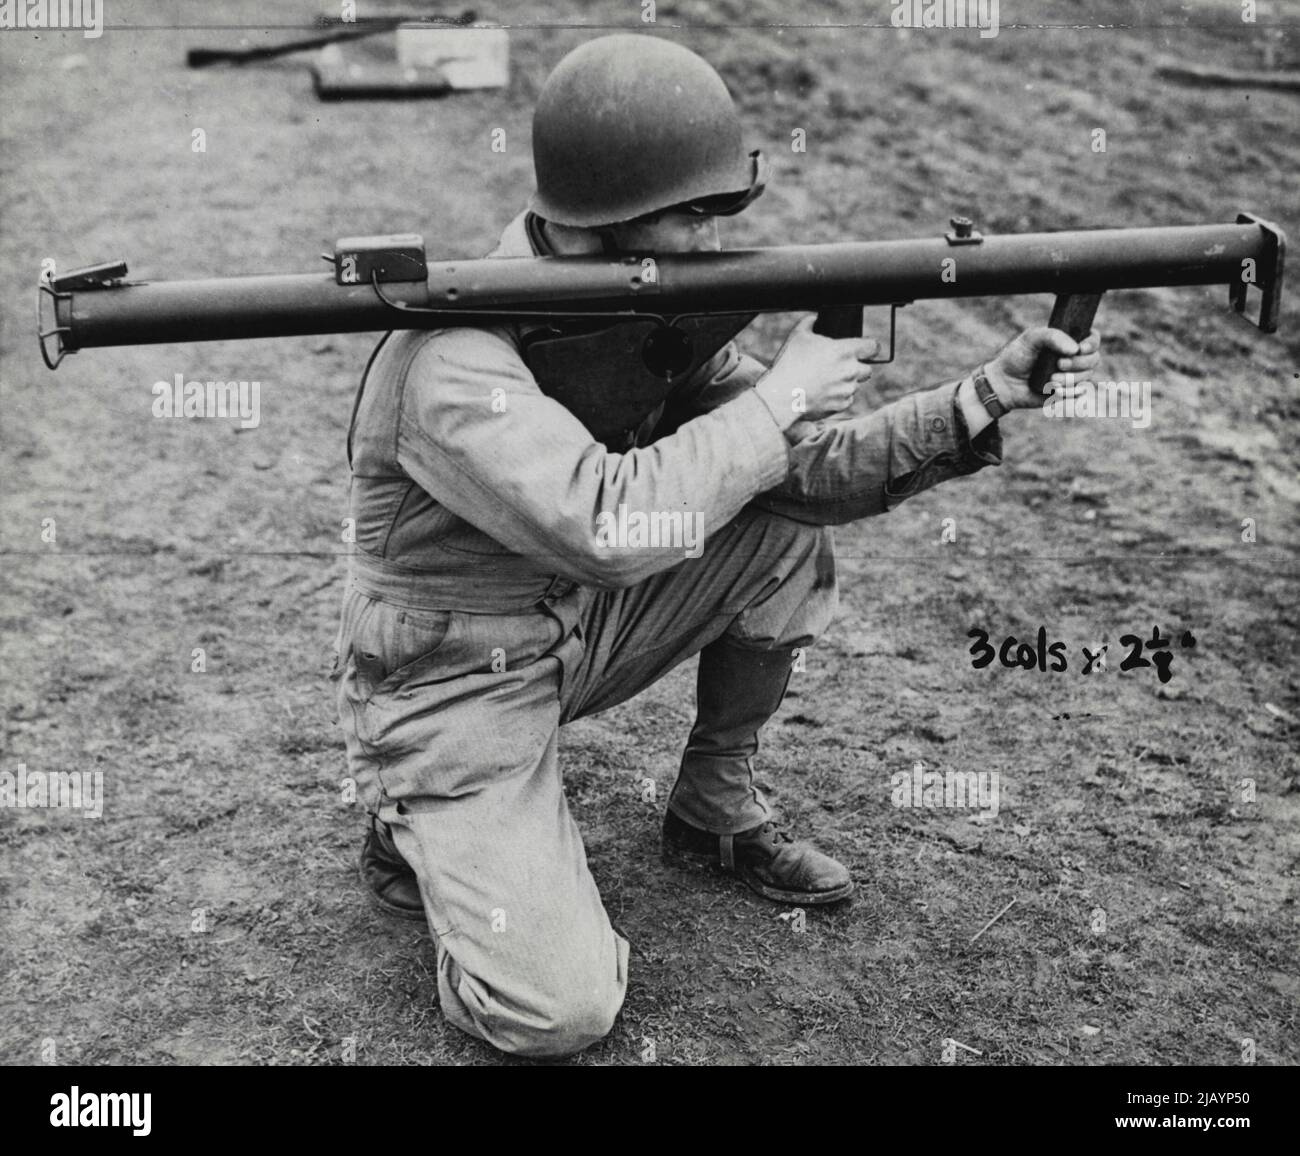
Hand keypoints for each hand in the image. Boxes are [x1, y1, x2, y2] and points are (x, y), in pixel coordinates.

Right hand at [755, 315, 878, 428]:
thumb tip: (814, 319)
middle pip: (867, 369)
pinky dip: (838, 398)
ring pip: (855, 385)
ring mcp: (847, 390)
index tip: (865, 349)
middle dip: (857, 368)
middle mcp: (851, 371)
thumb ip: (810, 322)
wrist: (782, 396)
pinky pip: (846, 400)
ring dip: (846, 383)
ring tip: (825, 382)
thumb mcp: (797, 336)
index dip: (870, 347)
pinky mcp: (841, 405)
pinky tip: (822, 393)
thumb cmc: (789, 364)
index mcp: (844, 351)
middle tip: (839, 367)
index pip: (873, 347)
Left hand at [984, 327, 1102, 409]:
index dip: (1092, 343)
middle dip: (1079, 363)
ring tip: (1051, 380)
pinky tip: (1055, 390)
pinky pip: (1079, 394)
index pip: (1092, 339)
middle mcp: (1073, 357)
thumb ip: (1052, 336)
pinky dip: (1069, 392)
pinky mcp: (1066, 392)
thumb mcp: (1031, 338)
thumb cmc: (1016, 357)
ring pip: (1087, 377)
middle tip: (1060, 364)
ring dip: (1071, 379)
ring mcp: (1071, 376)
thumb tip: (1075, 349)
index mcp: (1067, 341)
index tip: (1080, 348)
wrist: (1004, 383)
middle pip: (1094, 359)